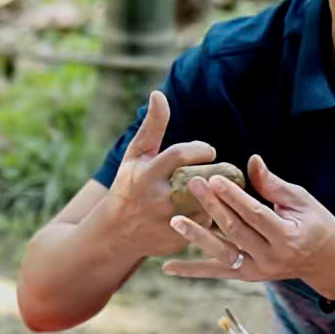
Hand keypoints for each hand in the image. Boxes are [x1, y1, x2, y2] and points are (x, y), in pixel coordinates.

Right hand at [96, 90, 220, 257]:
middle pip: (200, 179)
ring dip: (215, 193)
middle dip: (214, 172)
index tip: (206, 151)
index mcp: (146, 175)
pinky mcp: (180, 239)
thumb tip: (158, 94)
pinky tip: (207, 209)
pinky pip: (208, 223)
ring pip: (208, 202)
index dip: (199, 150)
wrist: (116, 234)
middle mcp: (158, 199)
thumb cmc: (129, 185)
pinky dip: (211, 214)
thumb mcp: (135, 156)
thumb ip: (152, 127)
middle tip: (218, 168)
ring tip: (215, 187)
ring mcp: (170, 221)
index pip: (180, 155)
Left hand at [161, 154, 334, 297]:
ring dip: (197, 237)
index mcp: (287, 236)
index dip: (234, 196)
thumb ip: (272, 185)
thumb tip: (251, 161)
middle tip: (191, 184)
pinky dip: (192, 270)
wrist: (328, 262)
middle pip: (235, 230)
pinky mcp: (247, 276)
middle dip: (212, 207)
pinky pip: (217, 272)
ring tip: (174, 221)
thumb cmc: (316, 223)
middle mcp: (271, 257)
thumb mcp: (301, 201)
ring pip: (222, 252)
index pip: (255, 214)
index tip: (214, 178)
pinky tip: (167, 268)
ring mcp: (258, 271)